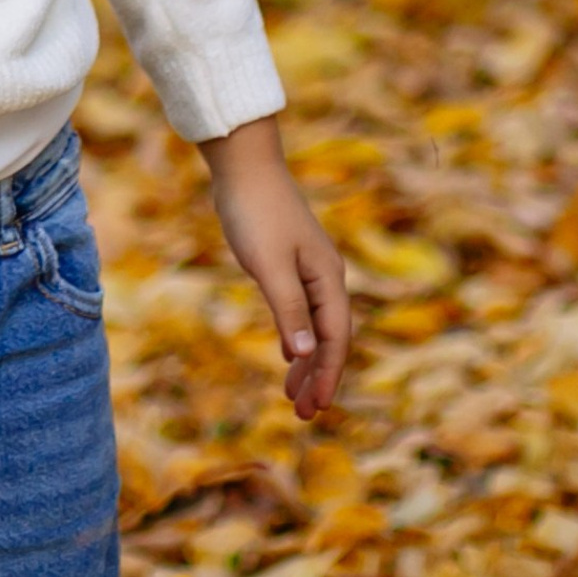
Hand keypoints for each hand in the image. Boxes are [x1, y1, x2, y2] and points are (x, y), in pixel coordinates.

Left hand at [199, 117, 349, 418]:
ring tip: (292, 393)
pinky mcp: (289, 259)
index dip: (327, 376)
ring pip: (315, 324)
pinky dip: (297, 335)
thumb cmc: (255, 212)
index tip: (315, 409)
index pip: (334, 339)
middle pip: (329, 337)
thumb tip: (307, 355)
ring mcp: (309, 266)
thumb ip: (289, 309)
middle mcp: (326, 275)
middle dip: (319, 376)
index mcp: (328, 278)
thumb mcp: (269, 265)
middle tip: (302, 413)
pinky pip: (301, 308)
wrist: (243, 163)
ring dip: (307, 359)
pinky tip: (289, 351)